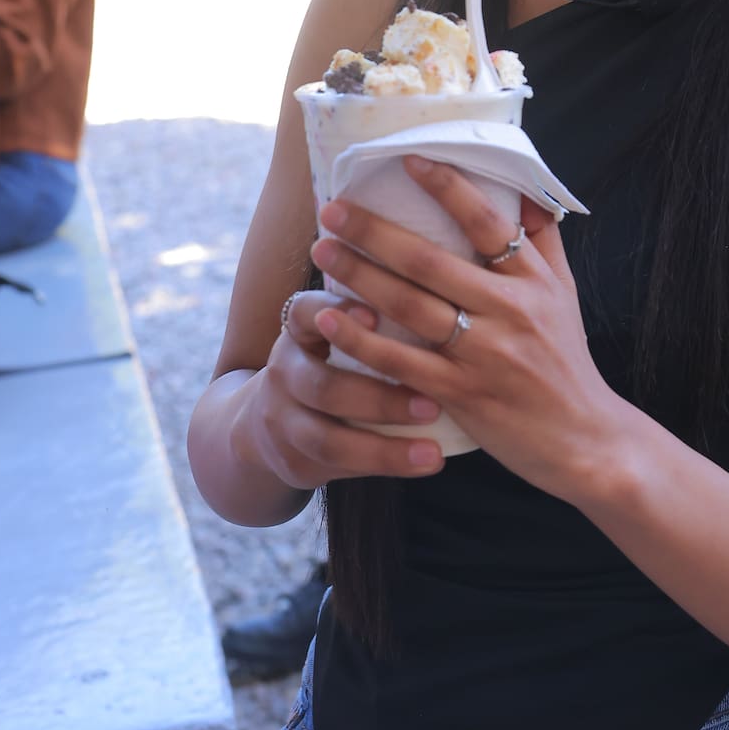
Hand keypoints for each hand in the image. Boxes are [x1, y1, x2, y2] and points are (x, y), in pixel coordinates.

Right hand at [235, 289, 452, 488]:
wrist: (276, 417)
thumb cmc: (340, 353)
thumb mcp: (345, 322)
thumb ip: (384, 298)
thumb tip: (452, 262)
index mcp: (301, 324)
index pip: (309, 310)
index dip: (339, 313)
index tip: (377, 316)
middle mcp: (284, 368)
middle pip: (323, 384)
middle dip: (378, 397)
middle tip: (433, 403)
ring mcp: (282, 418)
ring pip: (327, 436)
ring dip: (384, 444)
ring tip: (434, 451)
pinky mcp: (293, 459)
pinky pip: (336, 467)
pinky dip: (382, 464)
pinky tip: (425, 463)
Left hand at [310, 159, 624, 503]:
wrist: (587, 440)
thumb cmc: (568, 362)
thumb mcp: (566, 296)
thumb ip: (544, 243)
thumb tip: (526, 192)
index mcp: (533, 280)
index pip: (488, 221)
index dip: (448, 187)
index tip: (407, 160)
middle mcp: (509, 310)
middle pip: (431, 260)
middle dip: (375, 230)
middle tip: (332, 209)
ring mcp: (484, 353)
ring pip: (410, 305)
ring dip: (360, 275)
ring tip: (322, 251)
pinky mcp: (462, 395)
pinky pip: (402, 362)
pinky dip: (363, 341)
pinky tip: (331, 321)